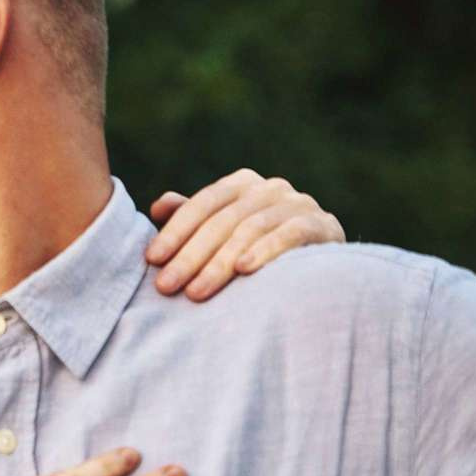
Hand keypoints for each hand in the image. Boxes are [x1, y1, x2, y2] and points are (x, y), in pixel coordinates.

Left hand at [146, 168, 342, 299]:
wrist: (325, 266)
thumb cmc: (260, 249)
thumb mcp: (224, 232)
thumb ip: (193, 217)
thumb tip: (159, 206)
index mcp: (243, 184)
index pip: (203, 203)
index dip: (175, 231)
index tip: (151, 259)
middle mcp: (271, 188)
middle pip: (223, 220)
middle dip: (190, 256)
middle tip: (166, 286)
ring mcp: (299, 203)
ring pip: (251, 229)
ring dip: (219, 263)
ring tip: (196, 291)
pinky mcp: (323, 224)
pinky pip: (290, 235)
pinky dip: (265, 251)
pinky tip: (243, 270)